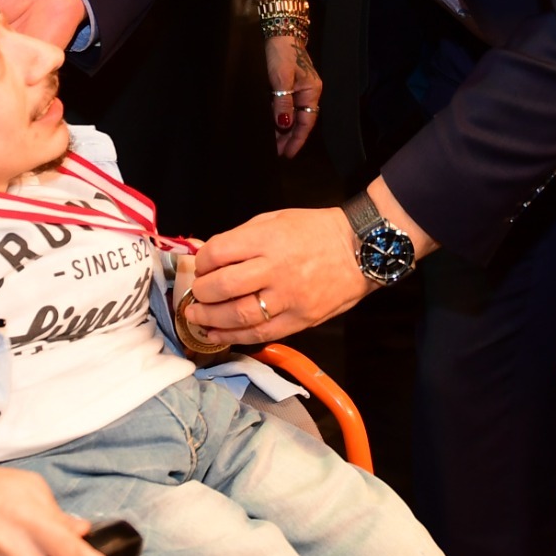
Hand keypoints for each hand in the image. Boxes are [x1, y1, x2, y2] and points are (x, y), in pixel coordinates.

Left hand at [186, 208, 373, 343]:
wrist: (361, 251)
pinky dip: (234, 337)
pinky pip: (261, 334)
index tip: (200, 268)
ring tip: (197, 318)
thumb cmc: (316, 231)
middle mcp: (276, 269)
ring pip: (238, 316)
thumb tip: (209, 256)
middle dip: (201, 294)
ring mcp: (288, 298)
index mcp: (268, 239)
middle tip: (194, 296)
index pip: (219, 253)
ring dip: (210, 320)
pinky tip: (217, 334)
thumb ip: (242, 237)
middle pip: (224, 287)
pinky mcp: (299, 320)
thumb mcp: (277, 219)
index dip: (202, 263)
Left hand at [263, 32, 322, 158]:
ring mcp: (299, 89)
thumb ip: (283, 103)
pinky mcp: (289, 85)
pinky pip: (286, 107)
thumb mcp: (281, 78)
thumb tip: (284, 124)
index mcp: (311, 91)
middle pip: (300, 121)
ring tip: (272, 143)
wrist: (279, 31)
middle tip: (276, 152)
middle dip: (289, 138)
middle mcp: (308, 92)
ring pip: (292, 115)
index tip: (287, 153)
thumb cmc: (282, 52)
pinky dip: (279, 118)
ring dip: (283, 129)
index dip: (297, 139)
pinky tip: (272, 125)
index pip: (306, 122)